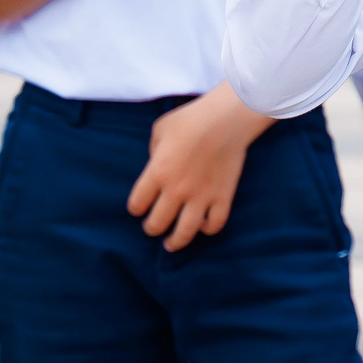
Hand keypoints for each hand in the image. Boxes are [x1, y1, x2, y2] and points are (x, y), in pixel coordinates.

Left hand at [125, 84, 273, 249]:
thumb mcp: (160, 130)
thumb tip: (157, 165)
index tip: (139, 208)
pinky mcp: (223, 196)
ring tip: (172, 244)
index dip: (136, 209)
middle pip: (157, 223)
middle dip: (152, 228)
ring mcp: (201, 196)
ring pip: (185, 232)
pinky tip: (202, 226)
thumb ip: (153, 152)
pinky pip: (215, 224)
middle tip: (153, 227)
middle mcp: (176, 190)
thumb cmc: (191, 119)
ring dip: (176, 241)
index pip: (137, 204)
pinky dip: (207, 229)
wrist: (226, 119)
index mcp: (157, 173)